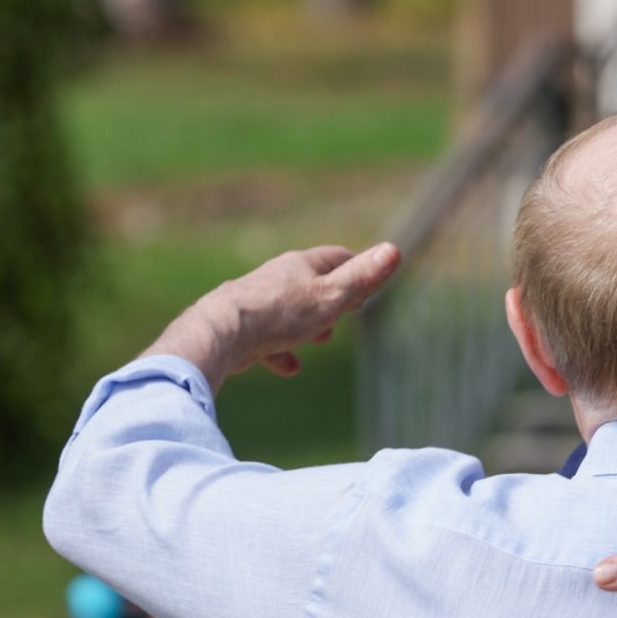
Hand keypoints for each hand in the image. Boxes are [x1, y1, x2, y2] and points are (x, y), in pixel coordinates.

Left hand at [143, 242, 400, 388]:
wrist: (221, 333)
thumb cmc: (280, 313)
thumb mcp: (331, 296)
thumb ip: (361, 278)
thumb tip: (395, 250)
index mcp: (300, 265)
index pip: (335, 258)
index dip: (356, 267)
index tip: (369, 279)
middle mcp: (276, 278)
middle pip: (310, 282)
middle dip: (331, 296)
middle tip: (347, 309)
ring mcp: (256, 301)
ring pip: (288, 309)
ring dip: (307, 322)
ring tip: (320, 337)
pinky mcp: (240, 327)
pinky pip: (266, 337)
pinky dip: (282, 350)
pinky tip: (290, 368)